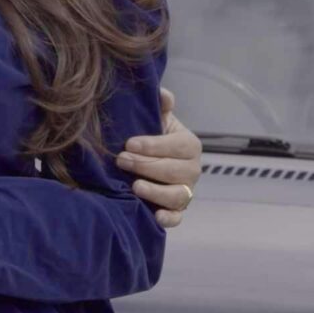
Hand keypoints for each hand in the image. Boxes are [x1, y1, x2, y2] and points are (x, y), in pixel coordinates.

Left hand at [118, 87, 202, 228]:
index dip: (153, 145)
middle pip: (174, 171)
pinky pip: (177, 218)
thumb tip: (162, 93)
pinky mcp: (177, 211)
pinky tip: (155, 216)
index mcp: (190, 146)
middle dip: (146, 166)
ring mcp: (186, 192)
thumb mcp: (159, 120)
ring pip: (177, 196)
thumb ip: (161, 106)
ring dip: (155, 192)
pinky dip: (168, 219)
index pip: (176, 146)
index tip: (129, 143)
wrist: (152, 164)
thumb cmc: (155, 140)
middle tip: (121, 160)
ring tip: (134, 186)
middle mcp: (193, 170)